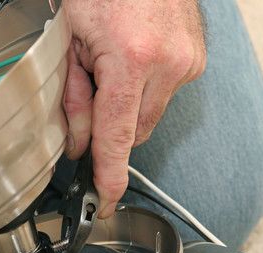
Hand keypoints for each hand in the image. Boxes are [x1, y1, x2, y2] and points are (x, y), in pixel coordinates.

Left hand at [63, 0, 206, 217]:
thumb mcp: (67, 38)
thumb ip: (72, 98)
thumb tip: (79, 145)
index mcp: (131, 58)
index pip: (118, 136)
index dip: (109, 176)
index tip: (105, 203)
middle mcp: (168, 62)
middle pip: (135, 131)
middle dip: (110, 125)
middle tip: (90, 86)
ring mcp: (188, 60)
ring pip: (150, 115)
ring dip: (129, 105)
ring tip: (113, 63)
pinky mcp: (196, 57)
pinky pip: (165, 94)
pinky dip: (146, 88)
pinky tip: (133, 58)